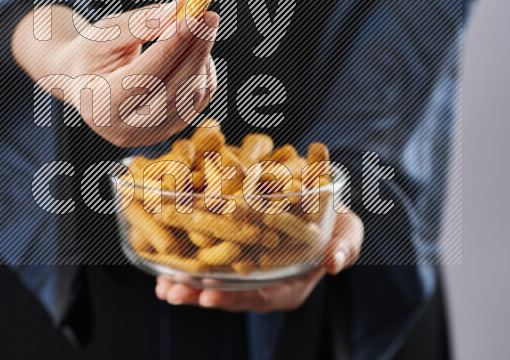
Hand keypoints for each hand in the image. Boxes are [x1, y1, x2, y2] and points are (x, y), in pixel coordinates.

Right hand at [12, 0, 218, 147]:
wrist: (86, 83)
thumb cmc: (92, 55)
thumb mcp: (105, 34)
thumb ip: (140, 24)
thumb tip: (177, 9)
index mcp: (101, 106)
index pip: (143, 77)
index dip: (170, 47)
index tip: (191, 17)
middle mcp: (126, 129)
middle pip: (172, 89)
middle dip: (195, 50)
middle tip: (208, 16)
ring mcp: (150, 134)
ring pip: (191, 95)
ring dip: (201, 57)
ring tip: (198, 26)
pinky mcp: (169, 130)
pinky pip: (198, 100)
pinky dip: (203, 71)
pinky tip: (196, 48)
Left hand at [154, 210, 363, 312]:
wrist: (323, 211)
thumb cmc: (336, 225)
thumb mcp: (348, 233)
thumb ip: (344, 247)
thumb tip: (335, 263)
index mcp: (290, 286)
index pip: (260, 296)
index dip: (235, 297)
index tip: (209, 295)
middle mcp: (265, 286)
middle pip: (230, 295)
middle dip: (198, 295)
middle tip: (171, 292)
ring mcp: (248, 276)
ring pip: (213, 285)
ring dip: (185, 286)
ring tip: (161, 285)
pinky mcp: (234, 260)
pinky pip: (208, 268)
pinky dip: (186, 268)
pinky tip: (162, 266)